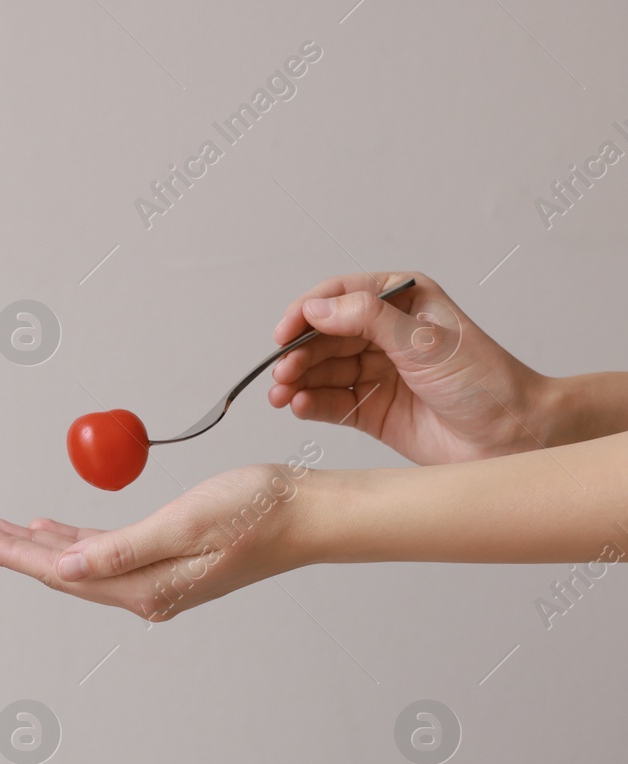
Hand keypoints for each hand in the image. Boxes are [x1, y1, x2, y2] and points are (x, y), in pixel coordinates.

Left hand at [0, 464, 319, 620]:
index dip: (10, 554)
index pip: (59, 573)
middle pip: (60, 572)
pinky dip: (71, 541)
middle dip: (10, 550)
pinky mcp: (165, 563)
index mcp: (146, 588)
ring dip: (36, 545)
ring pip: (78, 563)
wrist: (309, 515)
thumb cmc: (258, 509)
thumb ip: (122, 551)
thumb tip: (64, 571)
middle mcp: (145, 592)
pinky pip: (103, 555)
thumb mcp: (184, 523)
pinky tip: (50, 530)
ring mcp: (155, 580)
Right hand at [268, 271, 548, 464]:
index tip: (285, 333)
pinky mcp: (370, 410)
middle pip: (324, 336)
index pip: (341, 296)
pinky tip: (298, 406)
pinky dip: (308, 404)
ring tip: (281, 393)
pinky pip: (328, 402)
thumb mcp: (425, 342)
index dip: (307, 312)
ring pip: (321, 370)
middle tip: (282, 372)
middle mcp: (385, 334)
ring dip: (297, 380)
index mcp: (403, 302)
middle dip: (299, 353)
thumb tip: (316, 308)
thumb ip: (368, 320)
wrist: (511, 438)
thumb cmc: (485, 382)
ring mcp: (376, 372)